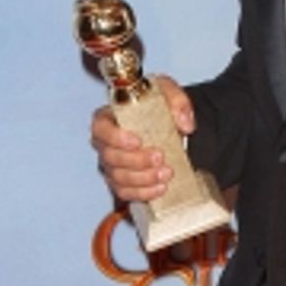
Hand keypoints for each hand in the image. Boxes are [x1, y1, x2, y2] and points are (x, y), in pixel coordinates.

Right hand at [90, 76, 195, 201]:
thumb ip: (177, 101)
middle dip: (136, 161)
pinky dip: (143, 193)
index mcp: (109, 118)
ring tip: (166, 174)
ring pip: (118, 178)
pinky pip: (126, 193)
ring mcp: (112, 165)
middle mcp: (106, 144)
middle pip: (110, 157)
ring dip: (143, 179)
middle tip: (160, 157)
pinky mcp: (122, 182)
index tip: (137, 141)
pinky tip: (160, 188)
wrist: (168, 124)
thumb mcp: (167, 92)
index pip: (100, 128)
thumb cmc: (158, 105)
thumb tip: (185, 124)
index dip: (115, 137)